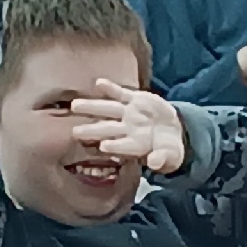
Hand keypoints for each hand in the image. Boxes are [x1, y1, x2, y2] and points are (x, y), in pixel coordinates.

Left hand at [71, 79, 187, 174]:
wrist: (172, 128)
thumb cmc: (167, 148)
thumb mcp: (170, 156)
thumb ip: (162, 158)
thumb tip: (154, 163)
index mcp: (136, 146)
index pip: (124, 147)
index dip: (115, 146)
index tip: (104, 146)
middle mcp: (128, 129)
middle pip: (108, 129)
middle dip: (91, 130)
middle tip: (75, 132)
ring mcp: (129, 113)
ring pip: (108, 110)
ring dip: (92, 107)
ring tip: (75, 106)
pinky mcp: (134, 99)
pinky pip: (120, 93)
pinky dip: (110, 88)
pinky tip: (98, 83)